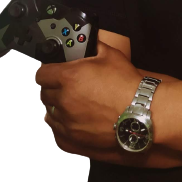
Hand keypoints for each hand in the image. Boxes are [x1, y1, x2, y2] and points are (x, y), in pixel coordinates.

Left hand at [35, 40, 142, 157]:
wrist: (140, 114)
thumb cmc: (127, 86)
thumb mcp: (111, 56)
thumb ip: (94, 46)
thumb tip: (89, 40)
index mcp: (68, 78)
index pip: (41, 74)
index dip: (47, 70)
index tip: (53, 71)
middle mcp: (63, 101)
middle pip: (44, 93)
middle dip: (54, 88)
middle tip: (69, 86)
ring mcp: (65, 123)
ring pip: (49, 113)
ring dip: (57, 107)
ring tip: (74, 104)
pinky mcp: (70, 141)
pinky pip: (56, 131)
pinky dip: (62, 125)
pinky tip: (76, 120)